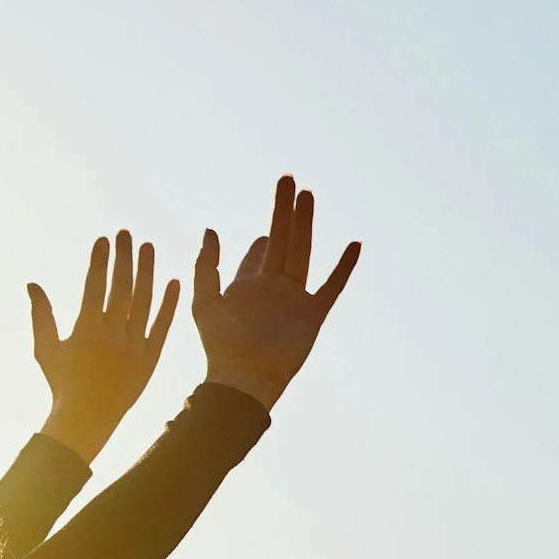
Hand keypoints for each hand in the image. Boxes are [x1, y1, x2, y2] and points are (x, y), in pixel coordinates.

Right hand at [28, 230, 180, 463]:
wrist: (87, 419)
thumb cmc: (62, 384)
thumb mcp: (45, 349)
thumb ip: (41, 315)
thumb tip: (32, 284)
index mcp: (86, 331)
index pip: (95, 286)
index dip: (100, 261)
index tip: (104, 240)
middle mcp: (112, 335)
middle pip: (122, 288)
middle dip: (124, 258)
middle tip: (126, 233)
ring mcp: (133, 347)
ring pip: (145, 302)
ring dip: (148, 272)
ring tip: (149, 248)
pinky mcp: (150, 360)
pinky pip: (162, 327)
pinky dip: (169, 305)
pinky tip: (174, 282)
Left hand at [193, 175, 359, 408]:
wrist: (244, 378)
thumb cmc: (219, 346)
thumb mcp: (204, 302)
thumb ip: (206, 267)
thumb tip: (211, 230)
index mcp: (247, 287)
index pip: (257, 254)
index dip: (263, 237)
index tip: (270, 220)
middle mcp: (272, 288)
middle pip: (282, 240)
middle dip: (284, 211)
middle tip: (288, 180)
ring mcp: (294, 299)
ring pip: (303, 252)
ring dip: (305, 222)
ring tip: (308, 194)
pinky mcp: (312, 314)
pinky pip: (332, 286)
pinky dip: (343, 266)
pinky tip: (354, 244)